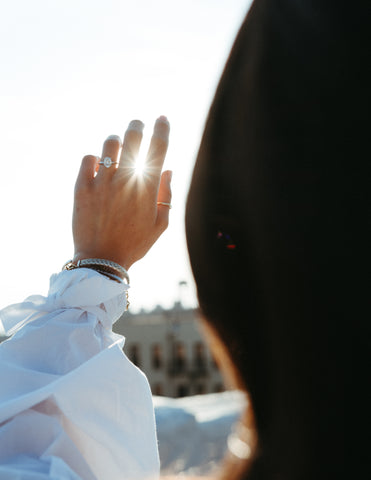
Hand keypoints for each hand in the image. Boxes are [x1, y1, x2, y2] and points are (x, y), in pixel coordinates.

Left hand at [72, 116, 171, 269]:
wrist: (101, 260)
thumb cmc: (134, 244)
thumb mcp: (160, 224)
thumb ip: (166, 195)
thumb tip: (168, 169)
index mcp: (147, 188)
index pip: (158, 149)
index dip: (162, 129)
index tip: (162, 119)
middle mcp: (125, 180)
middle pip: (133, 137)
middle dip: (137, 126)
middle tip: (137, 125)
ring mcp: (102, 182)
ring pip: (109, 143)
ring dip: (116, 142)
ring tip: (117, 149)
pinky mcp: (82, 187)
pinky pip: (88, 158)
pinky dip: (95, 158)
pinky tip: (98, 166)